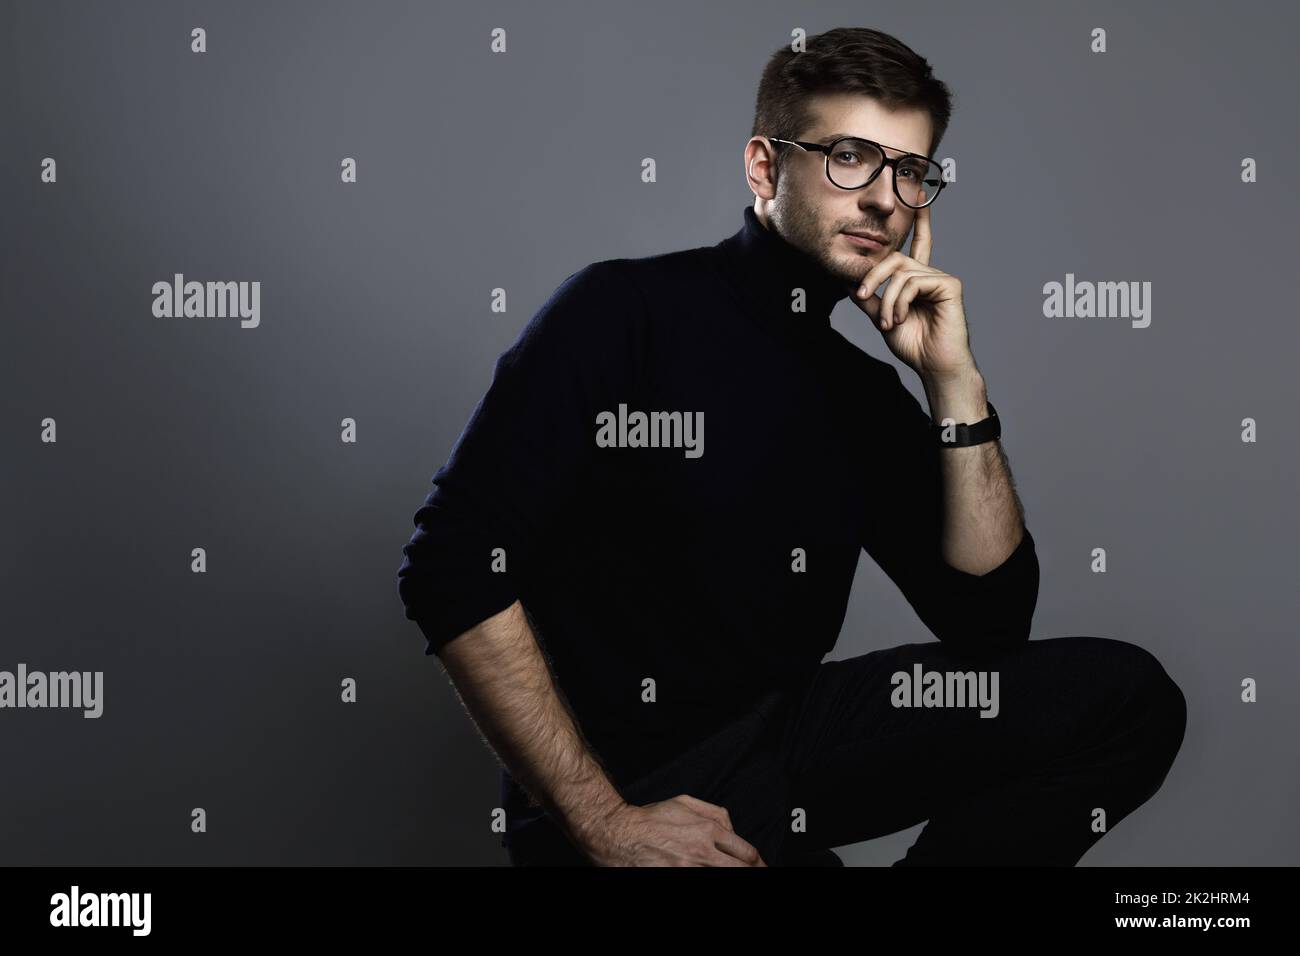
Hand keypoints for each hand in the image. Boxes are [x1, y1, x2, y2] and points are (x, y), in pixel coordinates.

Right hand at [575, 795, 768, 866]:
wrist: (619, 834)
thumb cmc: (650, 819)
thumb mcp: (684, 802)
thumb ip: (714, 813)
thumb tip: (732, 828)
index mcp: (708, 830)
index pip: (746, 852)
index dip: (758, 864)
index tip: (761, 867)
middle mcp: (702, 852)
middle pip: (741, 869)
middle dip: (754, 873)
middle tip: (760, 875)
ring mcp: (689, 869)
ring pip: (724, 877)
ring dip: (733, 876)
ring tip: (734, 874)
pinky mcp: (676, 878)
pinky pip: (702, 882)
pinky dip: (710, 878)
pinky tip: (710, 875)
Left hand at [849, 202, 976, 382]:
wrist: (933, 365)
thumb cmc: (913, 344)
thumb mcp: (882, 316)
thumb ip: (869, 297)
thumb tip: (846, 280)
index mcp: (918, 279)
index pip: (918, 243)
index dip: (919, 220)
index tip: (919, 193)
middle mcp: (931, 274)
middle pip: (894, 258)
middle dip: (872, 276)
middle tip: (862, 297)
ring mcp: (942, 278)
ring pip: (901, 273)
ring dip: (887, 299)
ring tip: (889, 322)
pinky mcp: (950, 285)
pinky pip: (913, 282)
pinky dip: (900, 301)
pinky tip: (902, 318)